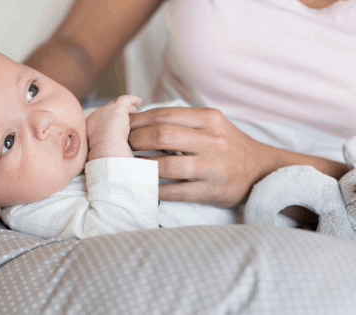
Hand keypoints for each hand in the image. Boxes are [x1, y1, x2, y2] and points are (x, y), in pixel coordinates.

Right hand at [86, 95, 140, 159]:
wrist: (106, 148)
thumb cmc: (103, 154)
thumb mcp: (99, 150)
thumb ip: (104, 147)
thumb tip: (108, 155)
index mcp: (90, 125)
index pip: (101, 119)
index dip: (109, 120)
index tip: (115, 125)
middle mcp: (96, 115)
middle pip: (109, 110)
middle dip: (118, 114)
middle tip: (127, 118)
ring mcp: (106, 110)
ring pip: (117, 105)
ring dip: (126, 108)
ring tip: (135, 111)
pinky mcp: (117, 108)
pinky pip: (125, 99)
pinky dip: (132, 99)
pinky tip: (138, 101)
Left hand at [129, 106, 269, 207]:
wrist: (261, 169)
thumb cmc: (226, 145)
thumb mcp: (210, 124)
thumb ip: (181, 121)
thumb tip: (139, 119)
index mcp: (209, 119)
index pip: (164, 114)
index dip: (138, 121)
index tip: (123, 126)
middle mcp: (213, 140)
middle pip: (162, 136)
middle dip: (135, 141)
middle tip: (121, 147)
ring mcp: (214, 167)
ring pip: (167, 166)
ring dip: (142, 167)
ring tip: (128, 166)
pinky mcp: (213, 191)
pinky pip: (177, 192)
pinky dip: (156, 190)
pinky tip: (144, 186)